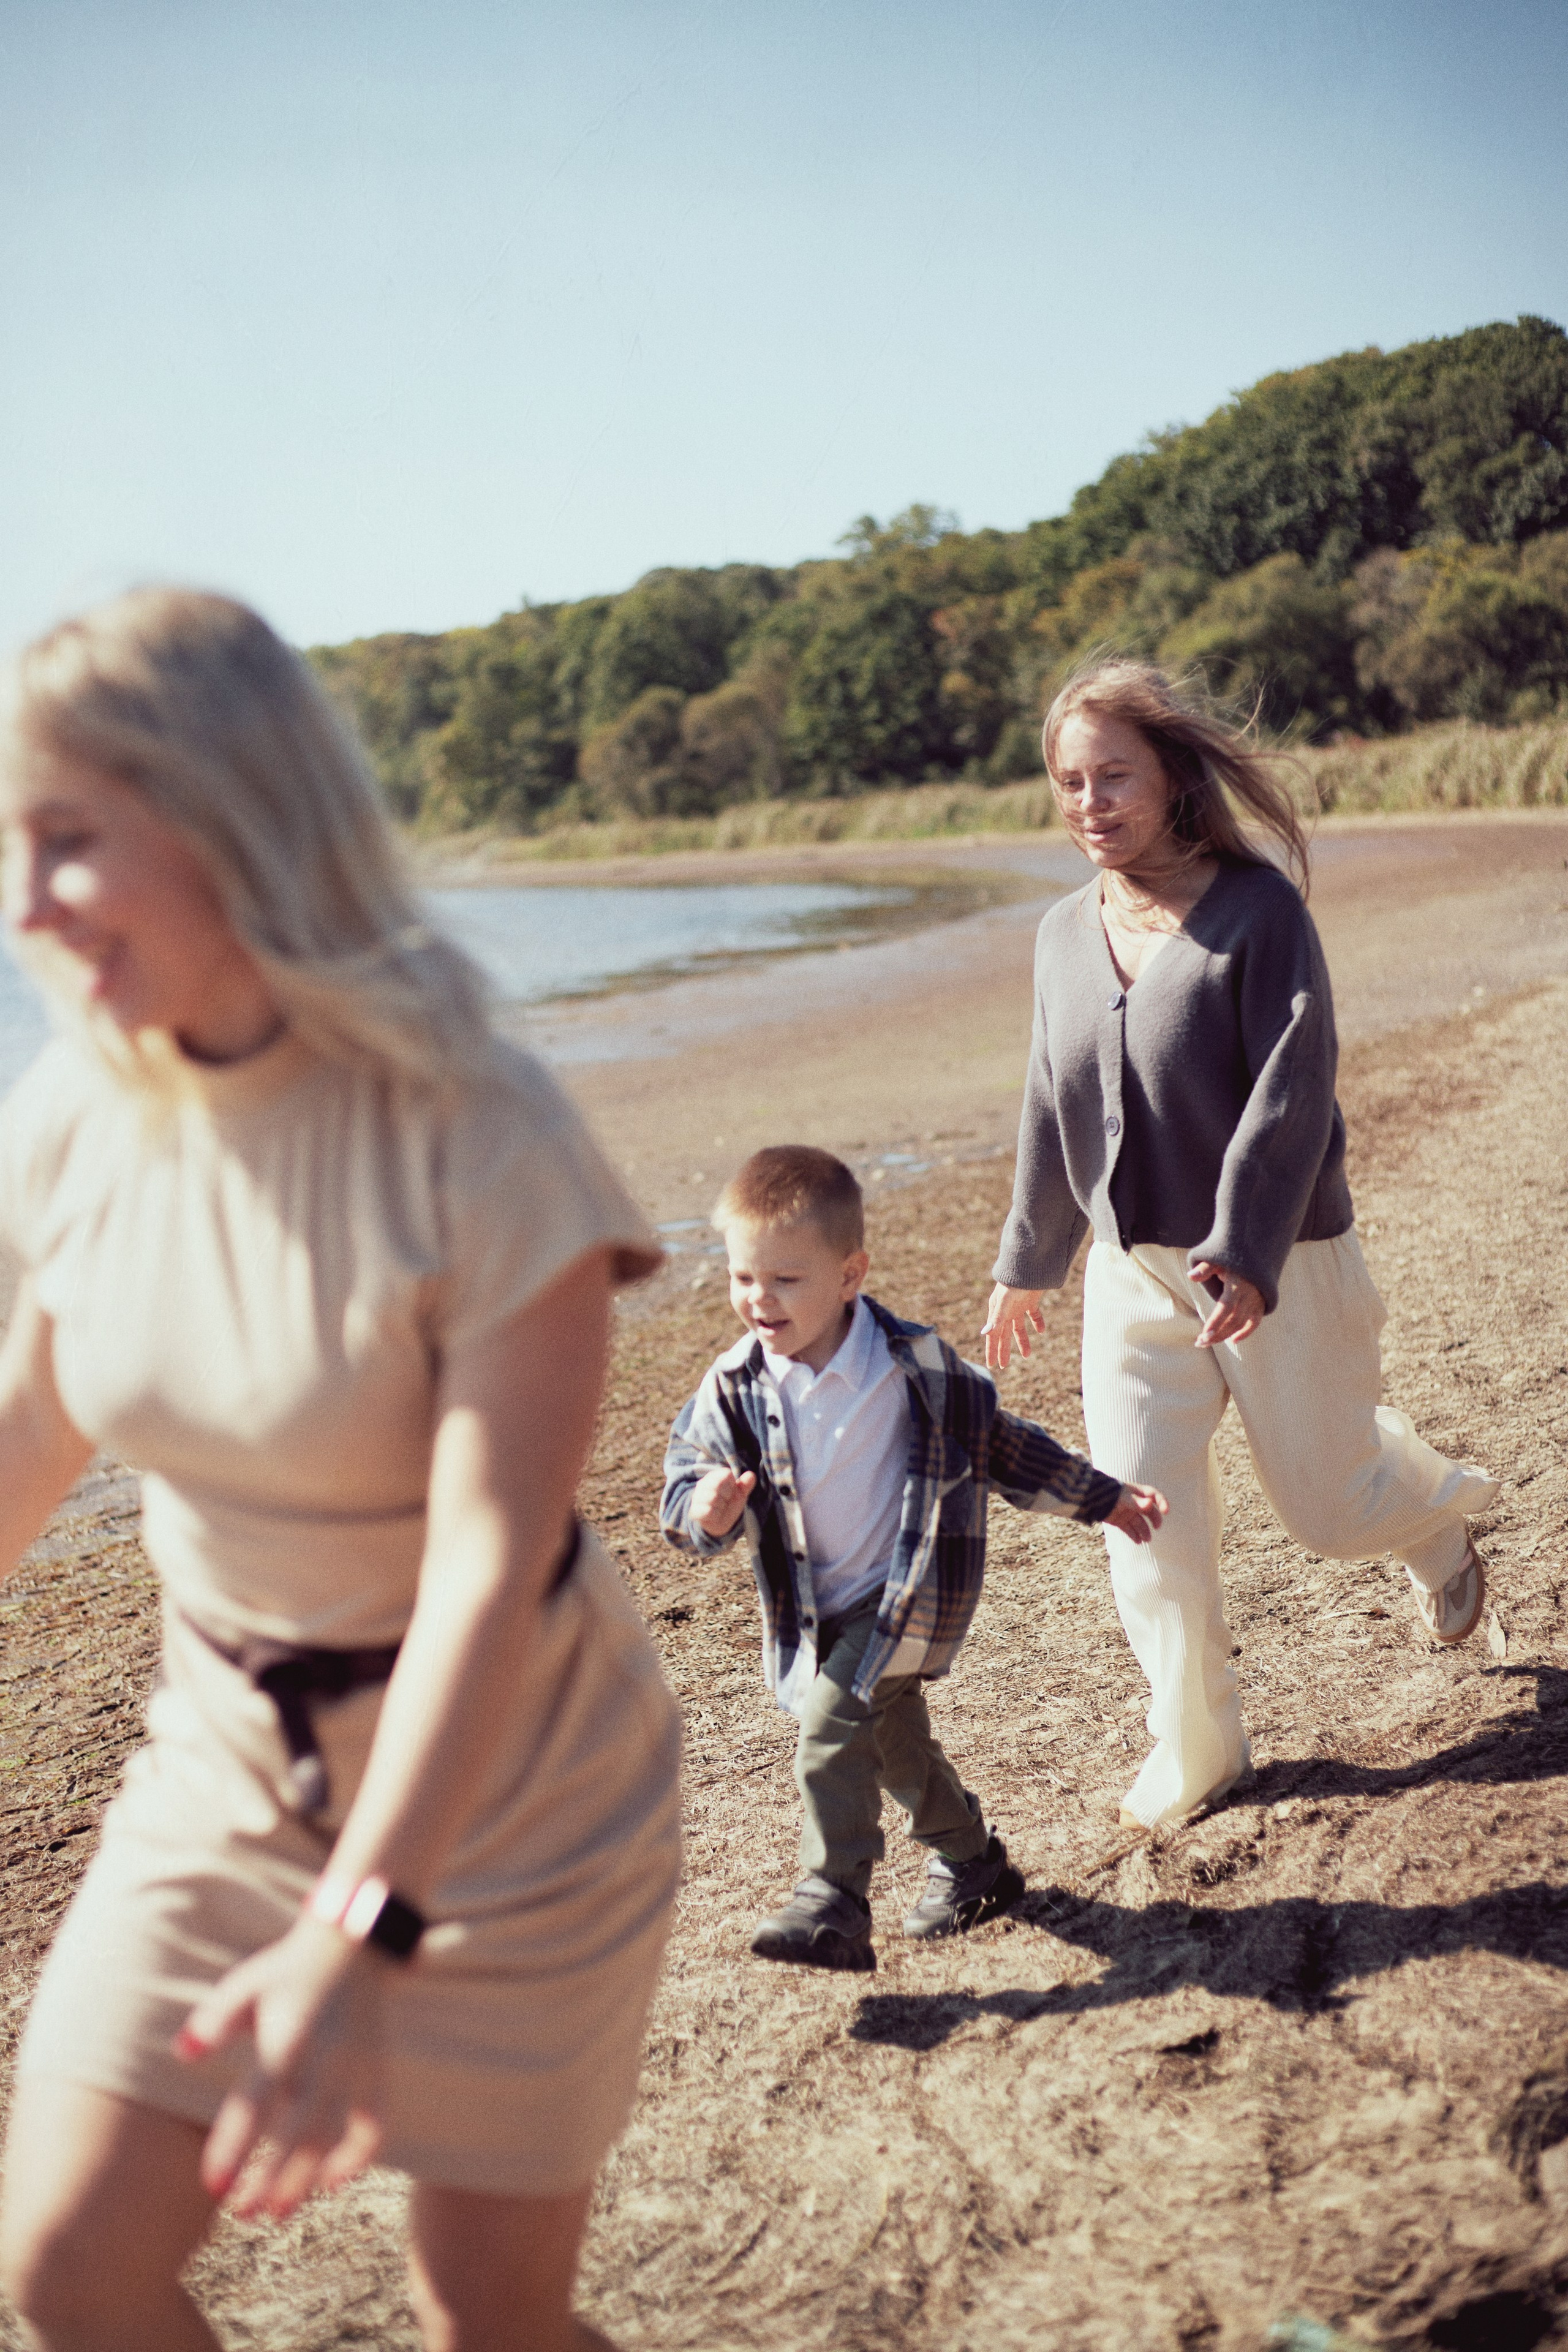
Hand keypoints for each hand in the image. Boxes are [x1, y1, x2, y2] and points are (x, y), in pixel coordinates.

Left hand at [174, 1915, 384, 2217]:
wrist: (355, 1942)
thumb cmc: (288, 1969)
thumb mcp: (245, 1985)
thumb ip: (213, 2021)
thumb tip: (181, 2054)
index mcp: (286, 2040)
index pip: (255, 2105)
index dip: (233, 2148)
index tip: (213, 2186)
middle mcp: (323, 2060)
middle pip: (296, 2133)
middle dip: (270, 2180)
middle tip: (243, 2213)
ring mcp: (354, 2069)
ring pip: (333, 2136)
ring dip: (305, 2178)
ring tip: (276, 2211)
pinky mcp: (376, 2071)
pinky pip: (374, 2123)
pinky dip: (358, 2155)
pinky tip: (333, 2180)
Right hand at [691, 1464, 756, 1536]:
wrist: (719, 1523)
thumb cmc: (728, 1504)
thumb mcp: (739, 1495)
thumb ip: (745, 1485)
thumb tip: (751, 1475)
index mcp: (714, 1476)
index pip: (726, 1474)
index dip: (732, 1485)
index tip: (730, 1492)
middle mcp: (703, 1484)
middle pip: (719, 1485)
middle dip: (727, 1496)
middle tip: (725, 1502)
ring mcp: (697, 1497)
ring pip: (713, 1498)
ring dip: (721, 1506)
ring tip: (720, 1509)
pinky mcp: (695, 1510)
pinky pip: (708, 1511)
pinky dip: (715, 1515)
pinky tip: (715, 1515)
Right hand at [982, 1284, 1045, 1370]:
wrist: (1029, 1264)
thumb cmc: (1013, 1282)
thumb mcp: (1004, 1302)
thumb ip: (996, 1318)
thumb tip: (985, 1333)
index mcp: (996, 1311)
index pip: (993, 1335)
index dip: (991, 1350)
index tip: (991, 1365)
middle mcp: (1006, 1310)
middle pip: (1004, 1334)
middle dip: (1003, 1350)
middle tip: (1003, 1366)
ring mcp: (1018, 1306)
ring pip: (1019, 1328)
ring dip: (1022, 1341)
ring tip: (1027, 1355)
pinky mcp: (1030, 1300)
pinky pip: (1033, 1315)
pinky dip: (1037, 1323)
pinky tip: (1042, 1331)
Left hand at [1104, 1482, 1166, 1543]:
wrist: (1089, 1498)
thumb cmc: (1108, 1494)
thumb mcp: (1123, 1498)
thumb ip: (1136, 1502)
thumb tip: (1150, 1504)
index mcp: (1136, 1493)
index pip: (1153, 1496)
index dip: (1161, 1502)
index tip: (1166, 1511)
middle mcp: (1133, 1503)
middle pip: (1148, 1511)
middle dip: (1154, 1519)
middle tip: (1157, 1527)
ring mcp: (1126, 1512)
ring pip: (1139, 1523)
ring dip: (1144, 1531)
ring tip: (1147, 1539)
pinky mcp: (1119, 1521)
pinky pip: (1129, 1529)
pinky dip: (1134, 1535)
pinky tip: (1138, 1542)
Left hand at [1190, 1261, 1265, 1347]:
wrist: (1257, 1254)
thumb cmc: (1232, 1258)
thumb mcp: (1218, 1259)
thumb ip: (1205, 1268)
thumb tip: (1190, 1276)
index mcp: (1237, 1284)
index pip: (1226, 1306)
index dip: (1216, 1321)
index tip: (1204, 1334)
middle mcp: (1249, 1295)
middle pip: (1232, 1319)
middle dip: (1216, 1333)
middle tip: (1199, 1342)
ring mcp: (1257, 1301)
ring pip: (1241, 1323)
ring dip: (1225, 1335)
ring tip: (1207, 1342)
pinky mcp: (1261, 1305)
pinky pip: (1255, 1322)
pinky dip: (1246, 1332)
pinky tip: (1233, 1340)